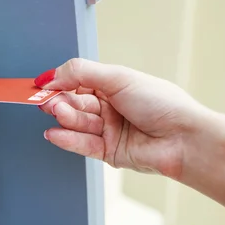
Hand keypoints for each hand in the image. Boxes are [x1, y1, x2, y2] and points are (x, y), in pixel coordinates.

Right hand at [34, 58, 211, 178]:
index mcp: (114, 85)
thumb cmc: (162, 104)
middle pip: (74, 103)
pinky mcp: (108, 152)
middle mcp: (110, 107)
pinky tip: (54, 132)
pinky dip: (66, 139)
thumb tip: (52, 75)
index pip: (77, 81)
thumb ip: (82, 73)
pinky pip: (82, 145)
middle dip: (60, 101)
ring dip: (65, 118)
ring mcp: (109, 130)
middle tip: (47, 100)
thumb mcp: (119, 78)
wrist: (184, 139)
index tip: (40, 84)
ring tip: (58, 112)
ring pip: (77, 123)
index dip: (59, 82)